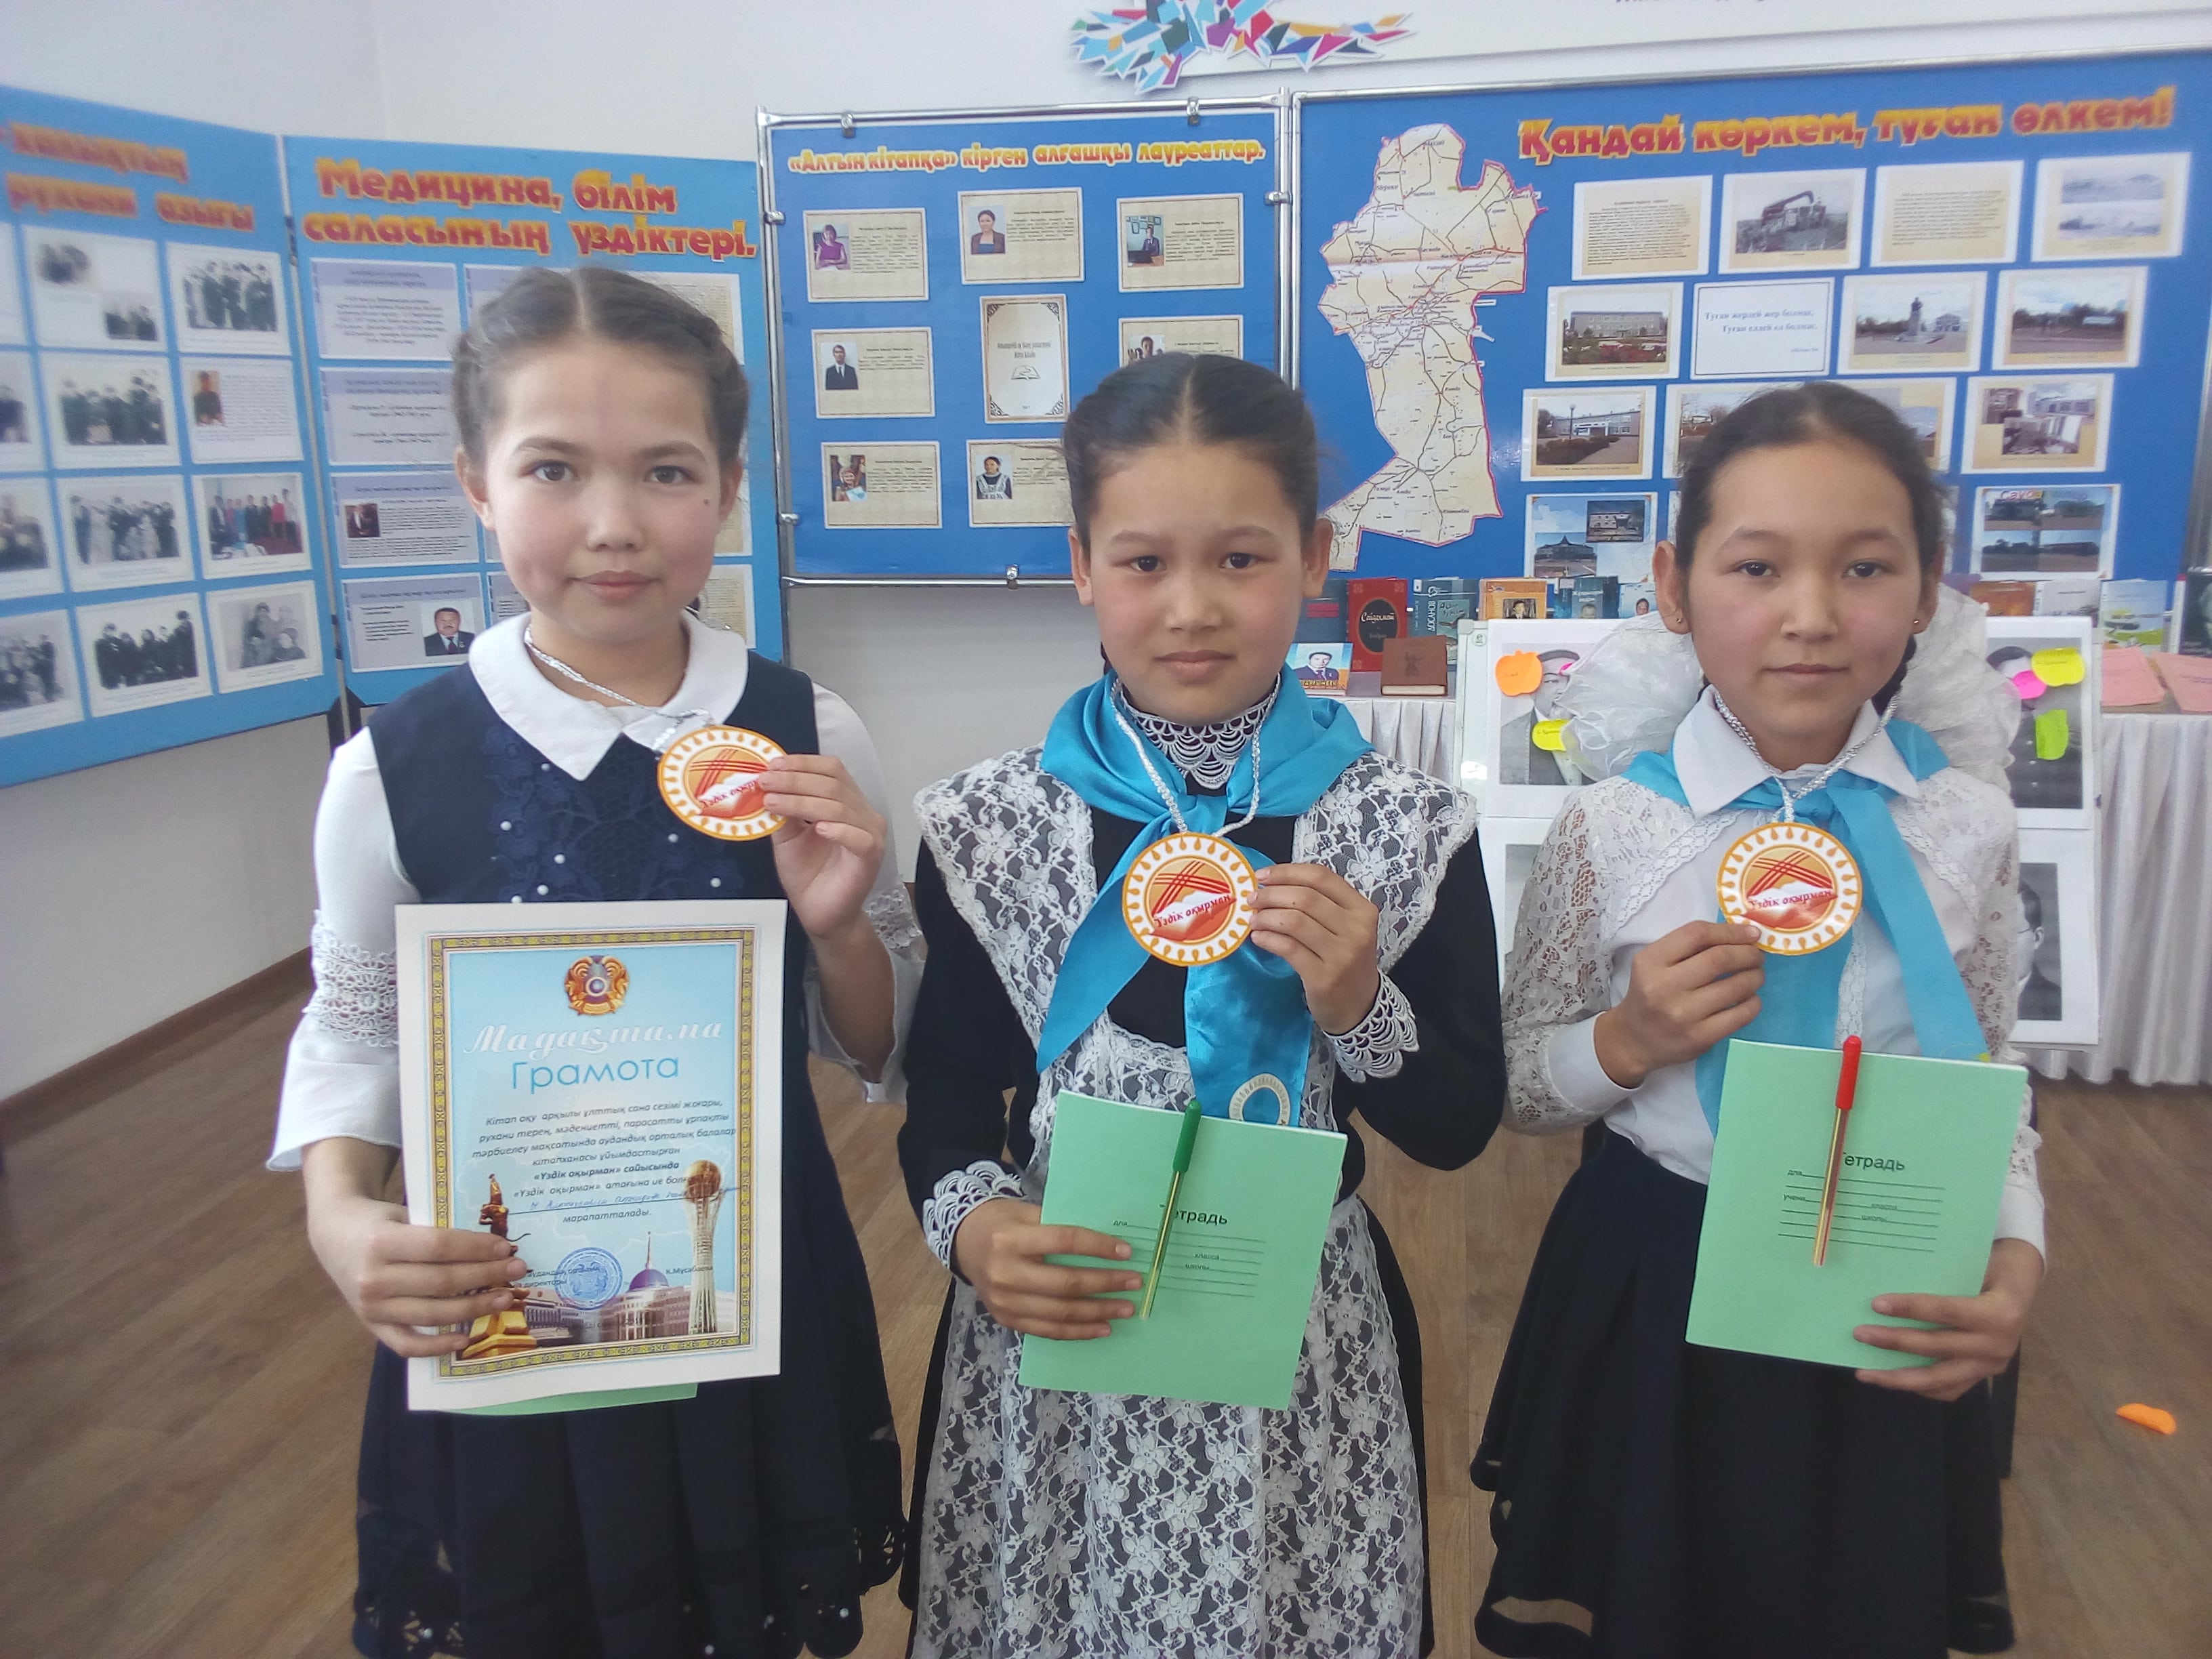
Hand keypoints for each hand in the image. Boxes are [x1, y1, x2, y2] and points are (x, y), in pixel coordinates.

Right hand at [307, 1189, 527, 1357]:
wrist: (334, 1235)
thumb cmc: (378, 1221)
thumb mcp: (403, 1215)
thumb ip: (436, 1232)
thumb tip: (490, 1248)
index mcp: (381, 1242)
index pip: (439, 1247)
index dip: (476, 1248)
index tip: (505, 1247)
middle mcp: (373, 1278)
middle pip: (441, 1281)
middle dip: (484, 1276)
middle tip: (517, 1269)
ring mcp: (370, 1308)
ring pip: (431, 1313)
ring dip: (473, 1308)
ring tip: (505, 1298)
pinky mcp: (371, 1327)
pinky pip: (406, 1344)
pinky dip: (436, 1346)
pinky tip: (465, 1338)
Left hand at [763, 754, 885, 940]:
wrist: (819, 913)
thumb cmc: (807, 874)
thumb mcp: (788, 835)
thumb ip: (784, 810)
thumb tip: (767, 783)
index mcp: (846, 802)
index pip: (831, 770)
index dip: (803, 764)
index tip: (772, 765)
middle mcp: (862, 813)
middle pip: (833, 783)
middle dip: (795, 780)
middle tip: (766, 782)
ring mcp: (870, 834)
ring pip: (840, 806)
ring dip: (803, 801)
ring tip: (774, 802)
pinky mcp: (871, 856)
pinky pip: (859, 837)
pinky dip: (838, 829)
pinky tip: (817, 827)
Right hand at [951, 1197, 1142, 1340]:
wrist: (964, 1242)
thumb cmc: (1003, 1222)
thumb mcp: (1027, 1213)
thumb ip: (1059, 1227)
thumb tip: (1108, 1245)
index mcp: (1011, 1239)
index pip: (1064, 1242)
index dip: (1098, 1247)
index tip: (1126, 1252)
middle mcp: (1005, 1273)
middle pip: (1065, 1283)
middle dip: (1105, 1284)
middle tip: (1134, 1283)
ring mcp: (1004, 1301)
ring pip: (1060, 1313)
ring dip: (1098, 1312)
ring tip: (1126, 1309)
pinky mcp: (1006, 1319)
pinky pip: (1047, 1331)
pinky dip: (1078, 1331)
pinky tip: (1102, 1327)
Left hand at [1251, 863, 1381, 1034]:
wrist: (1359, 1006)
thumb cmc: (1346, 960)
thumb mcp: (1345, 927)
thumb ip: (1319, 904)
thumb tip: (1271, 884)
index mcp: (1362, 909)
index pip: (1321, 877)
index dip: (1287, 872)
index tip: (1262, 875)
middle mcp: (1356, 929)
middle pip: (1305, 897)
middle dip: (1271, 894)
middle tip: (1252, 899)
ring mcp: (1342, 954)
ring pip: (1294, 921)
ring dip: (1266, 916)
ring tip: (1253, 919)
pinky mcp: (1323, 976)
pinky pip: (1288, 948)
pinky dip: (1268, 939)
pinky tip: (1258, 937)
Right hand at [1592, 920, 1763, 1087]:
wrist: (1635, 1039)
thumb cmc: (1651, 993)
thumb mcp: (1656, 963)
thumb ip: (1690, 947)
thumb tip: (1743, 935)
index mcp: (1651, 961)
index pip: (1697, 934)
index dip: (1730, 931)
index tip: (1751, 934)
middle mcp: (1664, 986)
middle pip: (1719, 959)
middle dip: (1748, 954)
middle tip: (1757, 956)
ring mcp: (1683, 1014)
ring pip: (1735, 987)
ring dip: (1755, 977)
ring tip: (1757, 975)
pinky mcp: (1700, 1037)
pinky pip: (1740, 1015)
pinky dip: (1753, 1002)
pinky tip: (1751, 999)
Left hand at [1852, 1237, 2043, 1400]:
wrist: (2021, 1288)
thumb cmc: (1990, 1269)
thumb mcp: (1973, 1264)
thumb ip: (1940, 1275)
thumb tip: (1887, 1277)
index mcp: (1998, 1313)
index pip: (1946, 1311)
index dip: (1911, 1308)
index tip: (1876, 1304)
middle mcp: (1997, 1345)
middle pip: (1937, 1346)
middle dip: (1894, 1342)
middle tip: (1859, 1334)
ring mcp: (1991, 1366)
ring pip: (1939, 1379)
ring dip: (1898, 1377)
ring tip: (1865, 1373)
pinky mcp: (1983, 1377)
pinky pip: (1947, 1389)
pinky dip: (1918, 1386)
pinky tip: (1891, 1379)